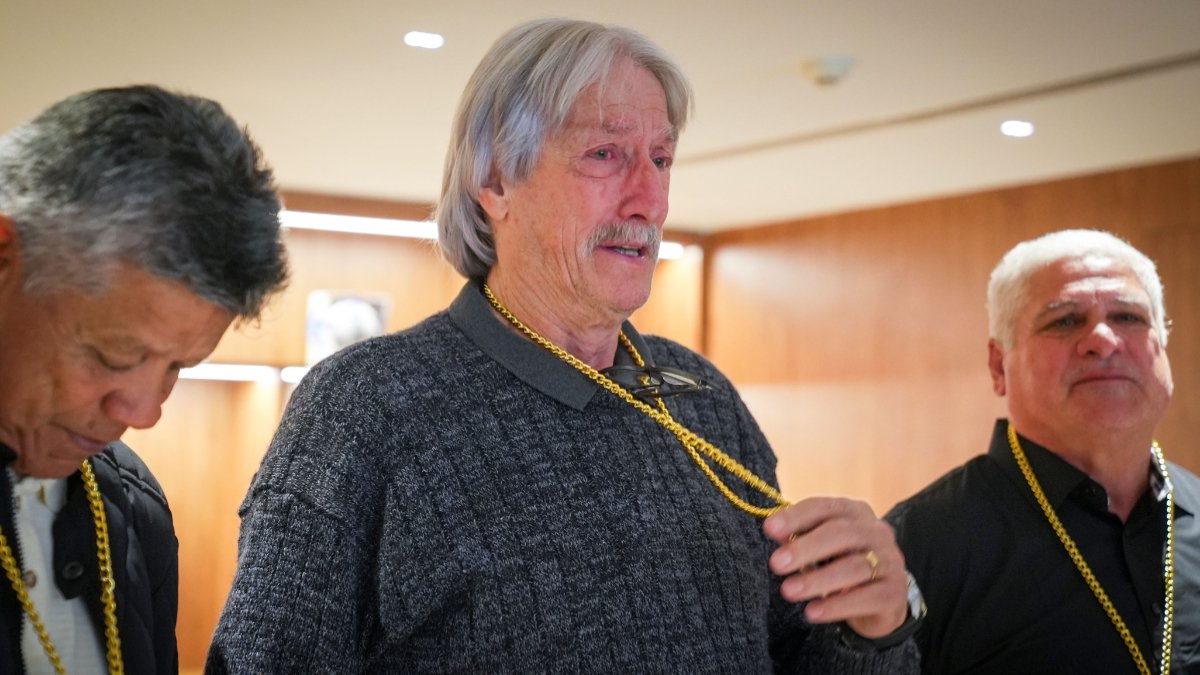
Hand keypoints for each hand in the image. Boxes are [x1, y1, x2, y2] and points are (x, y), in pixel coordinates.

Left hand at [762, 497, 907, 638]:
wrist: (881, 601)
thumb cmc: (842, 565)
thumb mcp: (821, 549)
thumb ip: (800, 538)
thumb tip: (774, 531)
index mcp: (855, 513)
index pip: (824, 508)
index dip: (796, 516)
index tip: (769, 528)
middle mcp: (876, 532)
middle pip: (841, 534)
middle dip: (805, 548)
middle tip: (776, 564)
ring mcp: (890, 561)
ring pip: (854, 567)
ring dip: (817, 580)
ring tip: (788, 591)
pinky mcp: (895, 592)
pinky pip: (866, 597)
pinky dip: (836, 606)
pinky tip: (812, 612)